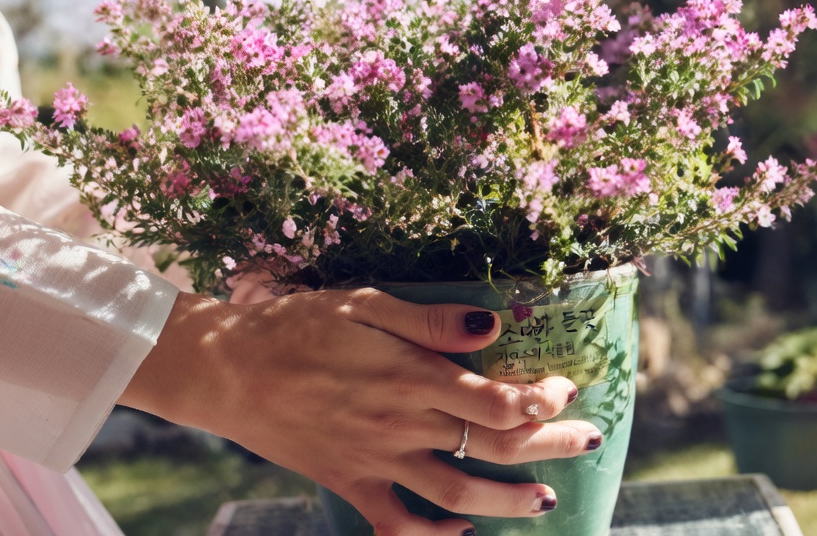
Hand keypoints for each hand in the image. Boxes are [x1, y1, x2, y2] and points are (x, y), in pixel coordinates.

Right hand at [120, 288, 602, 534]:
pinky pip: (395, 523)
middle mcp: (401, 424)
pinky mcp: (349, 481)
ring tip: (546, 501)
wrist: (225, 370)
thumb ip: (431, 320)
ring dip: (508, 500)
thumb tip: (494, 324)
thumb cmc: (296, 326)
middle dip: (550, 445)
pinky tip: (459, 532)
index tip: (566, 387)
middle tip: (591, 439)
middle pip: (491, 444)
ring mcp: (376, 460)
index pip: (495, 400)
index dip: (540, 399)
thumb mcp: (364, 303)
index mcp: (410, 377)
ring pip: (457, 491)